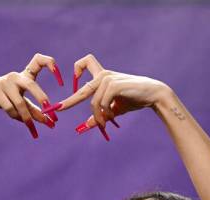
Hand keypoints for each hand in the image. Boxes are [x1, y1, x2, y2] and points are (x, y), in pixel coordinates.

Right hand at [0, 53, 64, 138]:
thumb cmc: (7, 99)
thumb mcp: (23, 104)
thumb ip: (36, 112)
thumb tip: (51, 123)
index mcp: (25, 75)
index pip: (39, 60)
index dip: (51, 64)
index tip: (60, 80)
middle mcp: (16, 76)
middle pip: (31, 85)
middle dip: (41, 98)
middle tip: (49, 110)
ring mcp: (4, 82)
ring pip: (20, 103)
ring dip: (27, 117)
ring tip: (32, 127)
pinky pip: (9, 108)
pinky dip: (15, 117)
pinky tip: (18, 119)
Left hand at [47, 54, 171, 139]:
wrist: (152, 95)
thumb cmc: (134, 99)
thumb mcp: (114, 108)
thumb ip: (100, 114)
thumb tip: (85, 125)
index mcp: (102, 75)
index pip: (83, 64)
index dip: (76, 71)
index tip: (72, 84)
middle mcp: (103, 74)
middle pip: (81, 90)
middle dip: (69, 102)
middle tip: (57, 111)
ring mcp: (108, 79)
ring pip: (93, 103)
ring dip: (98, 117)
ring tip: (104, 125)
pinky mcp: (113, 85)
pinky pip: (101, 103)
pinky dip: (104, 114)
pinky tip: (111, 118)